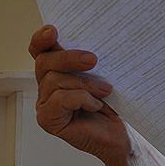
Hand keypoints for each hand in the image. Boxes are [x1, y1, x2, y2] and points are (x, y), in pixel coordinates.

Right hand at [29, 24, 130, 165]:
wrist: (124, 134)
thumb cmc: (114, 105)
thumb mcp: (102, 75)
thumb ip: (87, 61)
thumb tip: (90, 41)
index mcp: (56, 71)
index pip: (40, 51)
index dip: (41, 39)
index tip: (53, 31)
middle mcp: (46, 87)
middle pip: (45, 62)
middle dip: (68, 58)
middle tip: (93, 60)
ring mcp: (45, 104)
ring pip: (54, 80)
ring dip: (84, 84)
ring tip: (105, 91)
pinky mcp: (48, 120)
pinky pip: (60, 99)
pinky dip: (81, 99)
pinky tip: (95, 106)